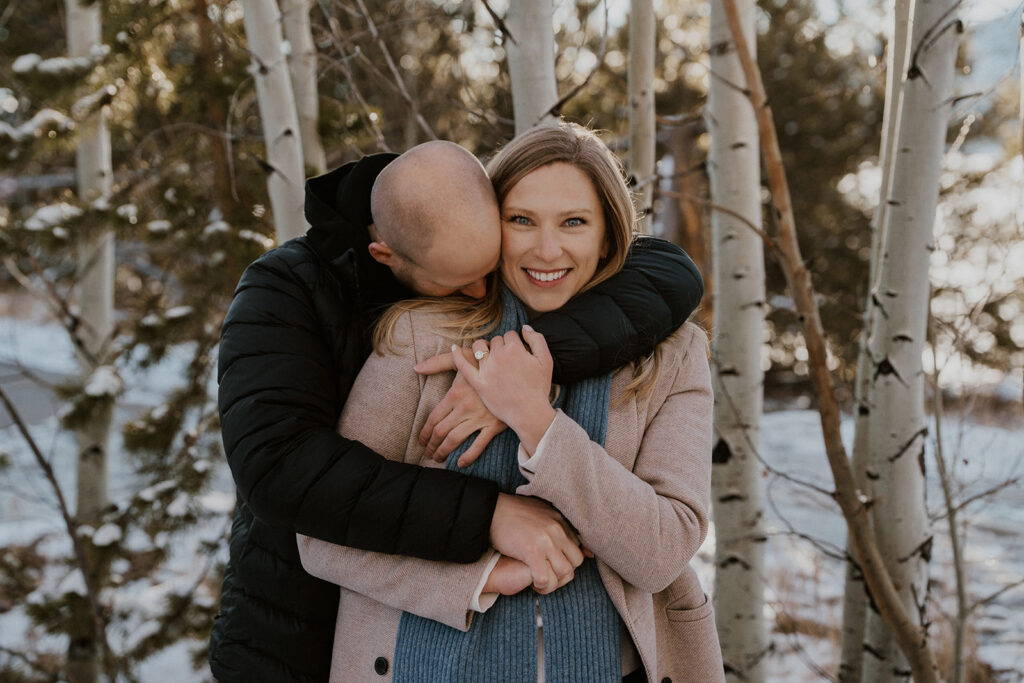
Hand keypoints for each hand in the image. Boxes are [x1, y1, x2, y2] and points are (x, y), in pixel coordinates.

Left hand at [415, 348, 506, 466]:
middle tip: (427, 451)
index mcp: (455, 394)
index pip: (434, 418)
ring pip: (455, 439)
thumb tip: (416, 368)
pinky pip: (479, 445)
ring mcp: (479, 418)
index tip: (421, 439)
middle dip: (431, 444)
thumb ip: (438, 363)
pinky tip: (460, 462)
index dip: (425, 431)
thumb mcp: (462, 358)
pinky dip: (468, 456)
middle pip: (441, 431)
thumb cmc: (486, 362)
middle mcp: (464, 408)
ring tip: (438, 457)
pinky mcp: (494, 425)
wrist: (514, 372)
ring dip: (443, 451)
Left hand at [450, 325, 555, 454]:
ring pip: (479, 347)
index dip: (515, 343)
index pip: (510, 335)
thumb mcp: (546, 360)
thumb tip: (524, 327)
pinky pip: (463, 365)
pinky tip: (455, 348)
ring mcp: (486, 369)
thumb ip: (536, 339)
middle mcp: (498, 356)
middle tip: (508, 361)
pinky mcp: (478, 383)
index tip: (519, 353)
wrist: (530, 412)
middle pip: (495, 341)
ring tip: (488, 355)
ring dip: (483, 347)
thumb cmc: (539, 387)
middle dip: (501, 347)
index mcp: (514, 348)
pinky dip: (457, 355)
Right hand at [489, 493, 583, 592]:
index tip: (556, 566)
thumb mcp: (542, 512)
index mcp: (560, 522)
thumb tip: (570, 534)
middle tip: (551, 576)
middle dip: (565, 573)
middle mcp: (557, 531)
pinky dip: (541, 585)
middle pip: (576, 561)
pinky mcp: (531, 551)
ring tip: (542, 582)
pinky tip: (533, 583)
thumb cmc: (514, 511)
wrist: (492, 509)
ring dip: (555, 581)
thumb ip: (556, 523)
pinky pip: (545, 577)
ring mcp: (545, 541)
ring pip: (564, 572)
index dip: (569, 561)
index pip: (579, 548)